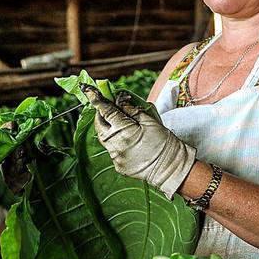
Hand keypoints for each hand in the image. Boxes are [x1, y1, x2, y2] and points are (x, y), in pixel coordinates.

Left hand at [80, 84, 196, 198]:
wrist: (171, 167)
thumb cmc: (164, 143)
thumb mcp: (150, 121)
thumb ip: (132, 110)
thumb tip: (120, 100)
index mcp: (123, 130)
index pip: (105, 110)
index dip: (96, 99)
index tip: (88, 90)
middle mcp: (115, 144)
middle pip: (99, 125)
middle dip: (100, 115)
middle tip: (106, 108)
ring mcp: (115, 157)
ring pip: (105, 139)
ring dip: (109, 130)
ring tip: (122, 126)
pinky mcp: (118, 166)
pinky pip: (112, 151)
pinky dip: (117, 143)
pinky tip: (129, 143)